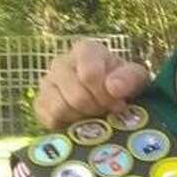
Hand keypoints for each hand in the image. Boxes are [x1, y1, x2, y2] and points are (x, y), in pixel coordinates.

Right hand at [33, 39, 150, 128]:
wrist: (109, 96)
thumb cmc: (122, 83)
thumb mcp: (136, 78)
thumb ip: (130, 78)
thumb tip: (113, 88)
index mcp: (85, 50)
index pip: (89, 75)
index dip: (106, 95)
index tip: (118, 104)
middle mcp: (61, 62)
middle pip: (76, 96)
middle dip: (97, 109)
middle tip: (107, 111)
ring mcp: (47, 83)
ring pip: (60, 108)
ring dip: (82, 118)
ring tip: (94, 115)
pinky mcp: (40, 102)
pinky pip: (48, 118)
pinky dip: (67, 126)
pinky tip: (79, 121)